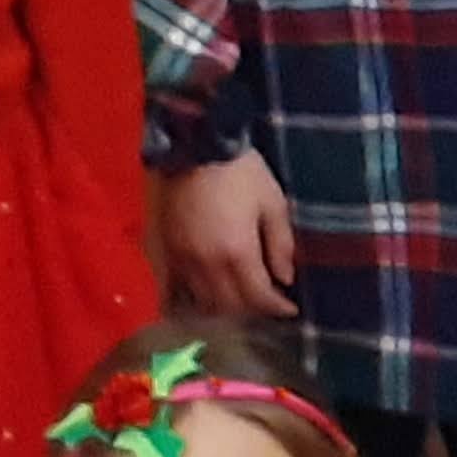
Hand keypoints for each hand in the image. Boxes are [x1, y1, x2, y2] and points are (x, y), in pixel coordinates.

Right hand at [160, 151, 295, 318]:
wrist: (197, 146)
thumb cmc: (242, 172)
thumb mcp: (273, 204)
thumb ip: (280, 244)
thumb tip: (285, 278)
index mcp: (237, 252)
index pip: (257, 297)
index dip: (276, 308)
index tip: (290, 310)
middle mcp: (206, 264)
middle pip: (230, 306)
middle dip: (253, 310)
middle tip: (268, 303)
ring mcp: (182, 259)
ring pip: (203, 301)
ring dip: (225, 307)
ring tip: (242, 300)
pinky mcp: (166, 250)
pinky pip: (178, 287)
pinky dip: (196, 297)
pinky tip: (209, 293)